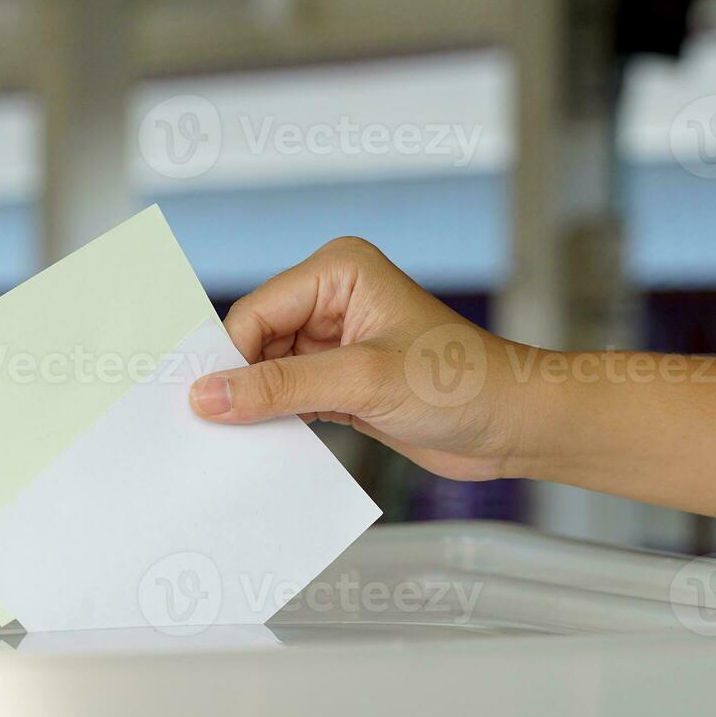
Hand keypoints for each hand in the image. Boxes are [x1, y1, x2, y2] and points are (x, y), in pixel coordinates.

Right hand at [188, 237, 535, 480]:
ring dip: (257, 406)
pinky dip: (277, 422)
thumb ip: (282, 387)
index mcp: (338, 271)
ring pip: (268, 373)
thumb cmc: (464, 383)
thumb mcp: (365, 382)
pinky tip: (268, 445)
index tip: (199, 402)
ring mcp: (336, 344)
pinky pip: (289, 399)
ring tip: (239, 441)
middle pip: (255, 341)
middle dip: (239, 383)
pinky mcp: (342, 384)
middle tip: (210, 426)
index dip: (227, 358)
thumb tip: (209, 396)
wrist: (516, 425)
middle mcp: (333, 300)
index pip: (256, 312)